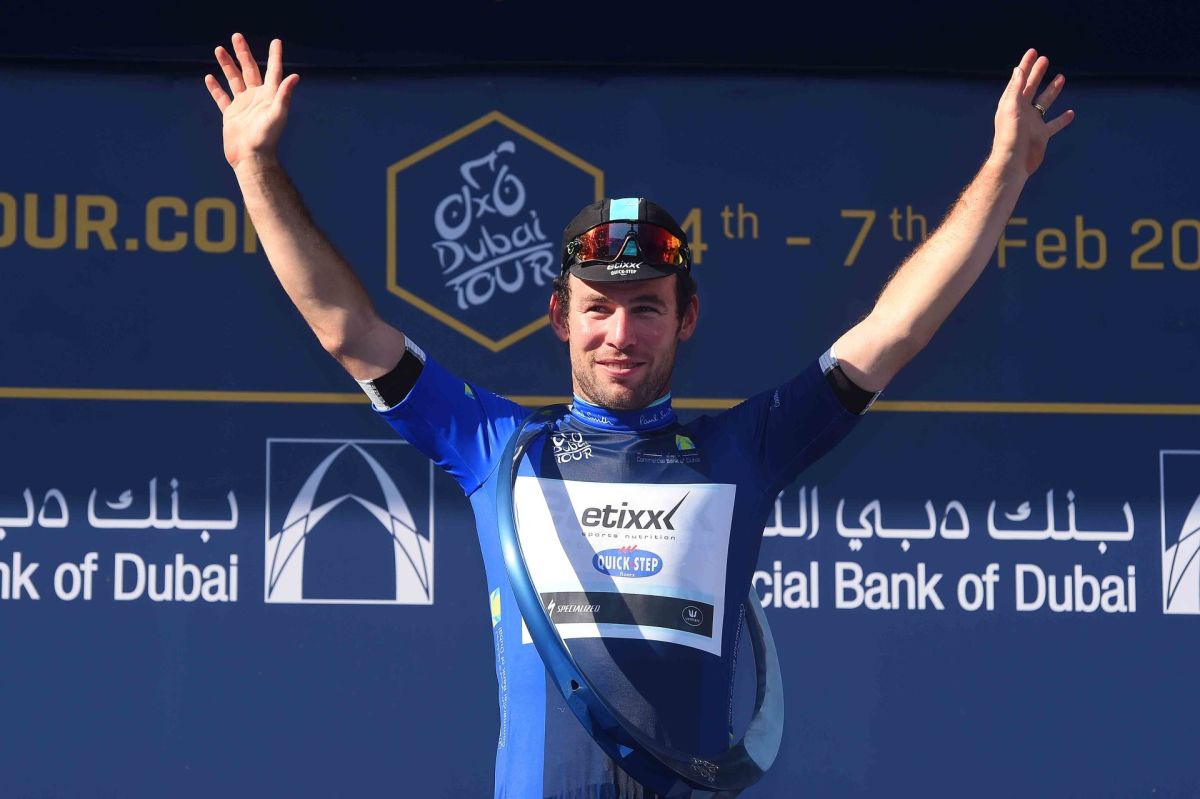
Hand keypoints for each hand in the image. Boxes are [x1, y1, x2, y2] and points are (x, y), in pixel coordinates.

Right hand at [204, 34, 298, 170]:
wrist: (251, 157)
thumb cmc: (266, 138)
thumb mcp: (277, 114)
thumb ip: (284, 95)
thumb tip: (295, 76)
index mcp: (270, 96)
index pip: (273, 71)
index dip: (275, 56)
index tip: (276, 41)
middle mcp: (257, 98)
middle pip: (250, 70)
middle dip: (243, 53)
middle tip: (237, 36)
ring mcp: (243, 105)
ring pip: (234, 79)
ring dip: (227, 64)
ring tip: (219, 49)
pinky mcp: (231, 114)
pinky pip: (222, 97)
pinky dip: (215, 87)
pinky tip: (209, 77)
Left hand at [990, 48, 1074, 178]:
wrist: (1014, 162)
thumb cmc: (1010, 136)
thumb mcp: (1011, 108)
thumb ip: (1016, 89)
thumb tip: (1019, 69)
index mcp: (1012, 103)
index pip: (1019, 79)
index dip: (1025, 65)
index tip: (1032, 52)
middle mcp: (1022, 111)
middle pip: (1031, 87)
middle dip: (1037, 73)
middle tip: (1045, 59)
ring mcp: (1032, 123)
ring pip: (1045, 102)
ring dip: (1052, 90)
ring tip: (1061, 77)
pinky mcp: (1041, 135)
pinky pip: (1054, 124)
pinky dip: (1062, 119)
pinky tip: (1071, 112)